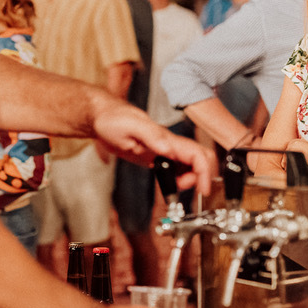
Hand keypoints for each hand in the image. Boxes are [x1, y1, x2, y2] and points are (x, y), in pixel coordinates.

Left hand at [92, 102, 212, 193]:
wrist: (102, 118)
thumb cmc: (114, 119)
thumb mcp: (130, 126)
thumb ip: (151, 135)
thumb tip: (169, 149)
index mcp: (167, 138)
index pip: (197, 154)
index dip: (204, 172)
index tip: (203, 189)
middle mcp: (170, 144)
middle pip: (200, 159)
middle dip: (202, 176)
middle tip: (188, 188)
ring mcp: (164, 150)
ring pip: (191, 165)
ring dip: (191, 179)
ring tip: (175, 186)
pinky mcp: (157, 156)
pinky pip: (177, 168)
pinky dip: (180, 178)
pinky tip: (169, 182)